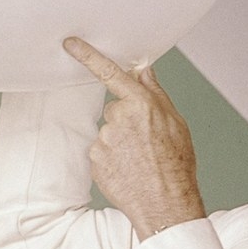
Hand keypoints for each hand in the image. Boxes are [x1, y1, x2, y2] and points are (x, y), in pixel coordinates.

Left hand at [63, 37, 205, 241]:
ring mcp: (104, 140)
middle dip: (127, 121)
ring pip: (109, 132)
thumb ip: (156, 93)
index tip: (70, 43)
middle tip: (147, 143)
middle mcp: (119, 119)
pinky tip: (129, 170)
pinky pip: (101, 152)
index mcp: (142, 105)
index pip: (111, 73)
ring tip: (141, 161)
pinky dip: (113, 160)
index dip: (88, 56)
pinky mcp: (95, 160)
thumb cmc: (177, 166)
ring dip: (121, 143)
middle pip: (115, 109)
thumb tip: (143, 70)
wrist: (166, 205)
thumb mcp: (177, 124)